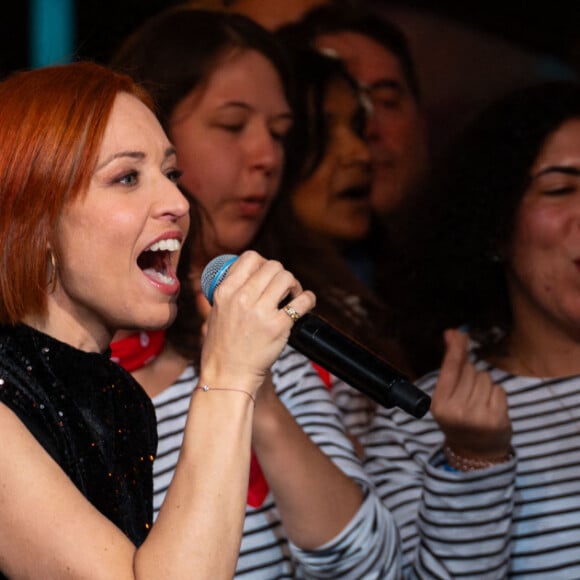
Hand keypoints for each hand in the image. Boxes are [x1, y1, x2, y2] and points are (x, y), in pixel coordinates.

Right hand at [200, 251, 315, 395]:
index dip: (264, 263)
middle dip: (282, 275)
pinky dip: (309, 299)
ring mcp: (260, 312)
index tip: (268, 275)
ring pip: (287, 278)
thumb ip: (231, 294)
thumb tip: (252, 278)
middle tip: (285, 289)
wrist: (226, 377)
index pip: (250, 258)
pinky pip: (302, 302)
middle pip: (273, 266)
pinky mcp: (278, 327)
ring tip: (293, 297)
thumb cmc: (222, 348)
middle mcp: (241, 298)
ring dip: (295, 285)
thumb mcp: (216, 313)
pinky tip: (306, 304)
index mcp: (225, 292)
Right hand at [431, 328, 511, 458]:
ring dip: (484, 385)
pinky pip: (498, 389)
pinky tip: (491, 407)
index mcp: (440, 404)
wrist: (475, 454)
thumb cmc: (459, 420)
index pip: (450, 369)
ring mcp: (478, 415)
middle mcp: (457, 410)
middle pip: (470, 371)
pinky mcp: (497, 418)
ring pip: (485, 378)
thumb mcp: (447, 398)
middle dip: (471, 376)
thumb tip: (454, 334)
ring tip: (479, 402)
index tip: (457, 332)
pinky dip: (496, 394)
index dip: (454, 348)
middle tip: (468, 394)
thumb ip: (451, 369)